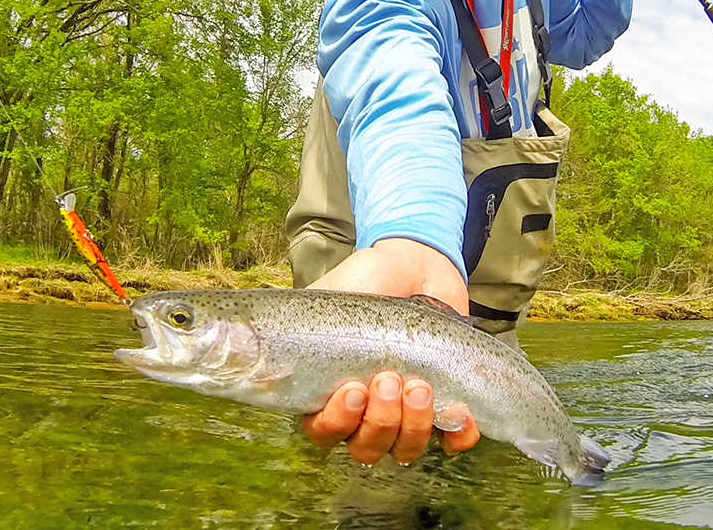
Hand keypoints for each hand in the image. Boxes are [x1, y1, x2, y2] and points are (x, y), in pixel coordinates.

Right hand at [301, 238, 479, 463]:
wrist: (416, 263)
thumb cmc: (366, 282)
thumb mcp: (325, 299)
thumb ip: (298, 326)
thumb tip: (251, 341)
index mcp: (329, 392)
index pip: (324, 432)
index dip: (337, 423)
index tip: (353, 390)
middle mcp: (366, 412)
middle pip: (366, 448)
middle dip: (380, 421)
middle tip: (389, 379)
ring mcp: (407, 412)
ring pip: (405, 448)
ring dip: (414, 425)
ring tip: (420, 385)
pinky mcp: (446, 406)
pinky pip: (453, 441)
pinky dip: (459, 436)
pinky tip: (461, 414)